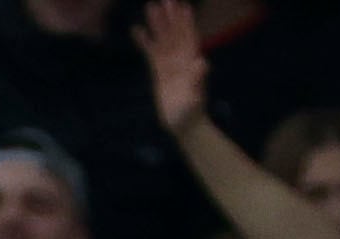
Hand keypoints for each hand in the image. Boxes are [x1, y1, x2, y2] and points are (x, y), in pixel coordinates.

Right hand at [135, 0, 209, 130]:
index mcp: (191, 62)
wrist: (184, 125)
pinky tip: (136, 30)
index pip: (188, 38)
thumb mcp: (194, 99)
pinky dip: (144, 41)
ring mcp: (170, 64)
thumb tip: (203, 63)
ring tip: (150, 6)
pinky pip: (150, 53)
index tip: (182, 6)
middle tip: (165, 0)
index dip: (186, 22)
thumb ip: (198, 80)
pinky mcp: (159, 72)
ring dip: (157, 24)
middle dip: (170, 17)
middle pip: (175, 34)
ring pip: (163, 39)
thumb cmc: (191, 113)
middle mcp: (181, 59)